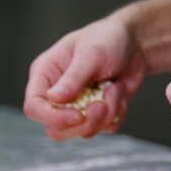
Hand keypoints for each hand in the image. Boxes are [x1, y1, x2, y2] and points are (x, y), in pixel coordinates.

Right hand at [24, 18, 146, 139]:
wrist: (135, 42)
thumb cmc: (108, 39)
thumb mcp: (90, 54)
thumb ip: (72, 78)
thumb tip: (53, 98)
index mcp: (45, 75)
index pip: (34, 107)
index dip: (52, 118)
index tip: (77, 115)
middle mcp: (58, 94)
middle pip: (56, 130)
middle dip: (83, 123)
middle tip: (102, 105)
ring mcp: (77, 106)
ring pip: (82, 132)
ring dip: (105, 116)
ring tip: (115, 90)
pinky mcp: (97, 114)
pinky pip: (105, 128)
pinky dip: (117, 113)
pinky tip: (119, 91)